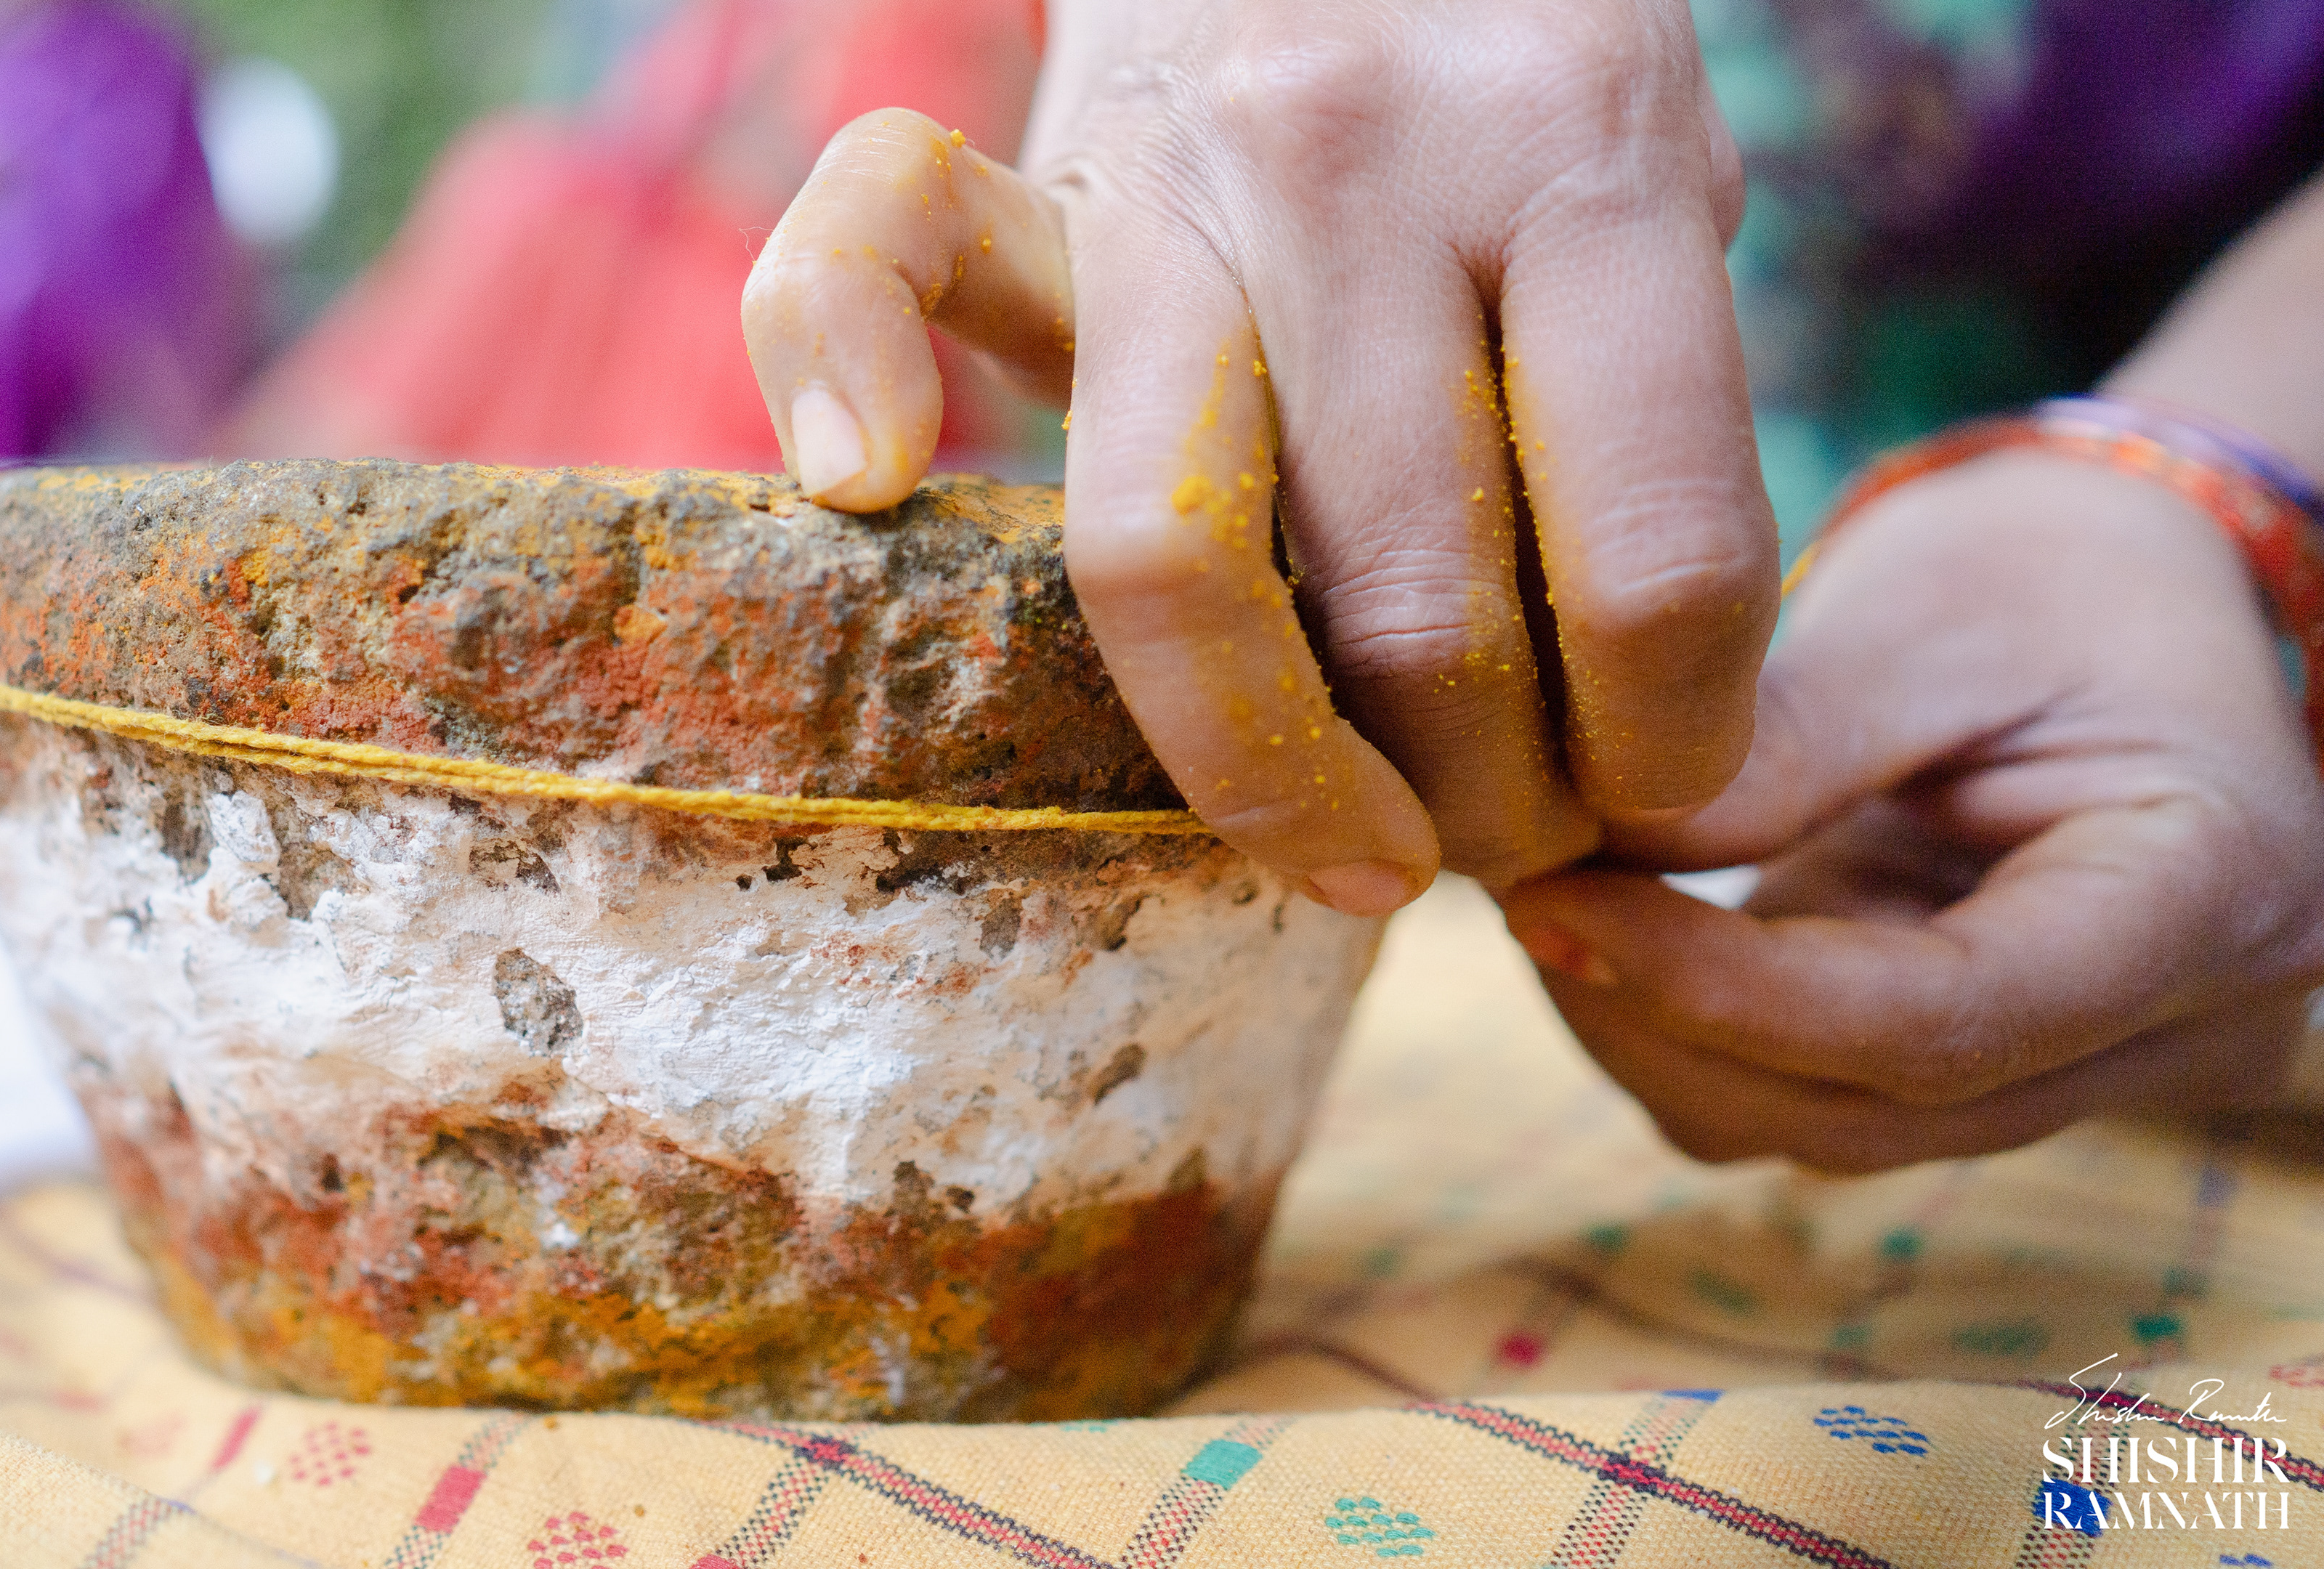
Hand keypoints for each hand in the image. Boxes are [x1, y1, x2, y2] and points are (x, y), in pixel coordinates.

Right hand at [740, 0, 1774, 906]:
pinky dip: (834, 367)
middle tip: (1514, 828)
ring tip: (1361, 845)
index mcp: (1582, 149)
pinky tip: (866, 484)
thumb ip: (1667, 425)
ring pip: (1175, 562)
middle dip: (1487, 803)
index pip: (1653, 560)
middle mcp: (1359, 154)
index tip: (1660, 780)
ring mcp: (1165, 174)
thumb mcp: (1662, 200)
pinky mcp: (1017, 184)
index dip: (1671, 745)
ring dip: (1280, 779)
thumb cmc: (1519, 88)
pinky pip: (865, 254)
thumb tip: (1654, 752)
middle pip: (1417, 613)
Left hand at [1500, 452, 2323, 1171]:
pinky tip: (1621, 926)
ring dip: (1663, 1037)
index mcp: (2212, 896)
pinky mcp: (2004, 1070)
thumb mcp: (1925, 612)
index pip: (1941, 1020)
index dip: (1719, 988)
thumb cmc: (2050, 566)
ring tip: (1557, 898)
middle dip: (1667, 1019)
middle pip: (1875, 1106)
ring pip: (1830, 1128)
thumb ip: (1783, 750)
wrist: (2132, 583)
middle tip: (1523, 894)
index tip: (1551, 902)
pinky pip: (1822, 1098)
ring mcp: (2101, 1070)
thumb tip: (1593, 859)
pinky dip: (1700, 1033)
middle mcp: (2186, 1028)